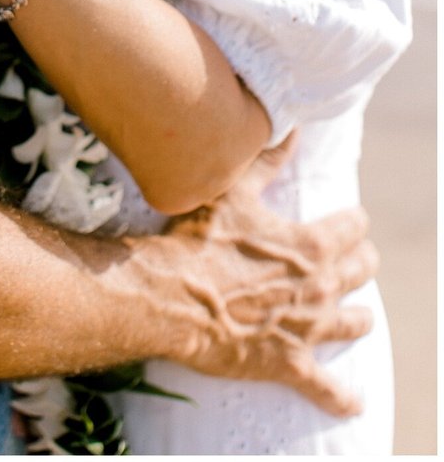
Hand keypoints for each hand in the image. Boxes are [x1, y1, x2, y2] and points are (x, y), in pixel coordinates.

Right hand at [147, 139, 376, 414]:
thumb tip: (291, 130)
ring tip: (359, 316)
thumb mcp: (231, 192)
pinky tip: (353, 402)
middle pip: (362, 272)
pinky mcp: (289, 363)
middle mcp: (320, 287)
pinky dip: (342, 396)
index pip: (353, 228)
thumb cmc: (197, 240)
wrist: (171, 297)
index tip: (353, 218)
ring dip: (358, 317)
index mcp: (310, 244)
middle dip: (362, 262)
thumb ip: (266, 161)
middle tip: (358, 259)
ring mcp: (308, 329)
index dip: (354, 221)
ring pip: (354, 323)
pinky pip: (327, 387)